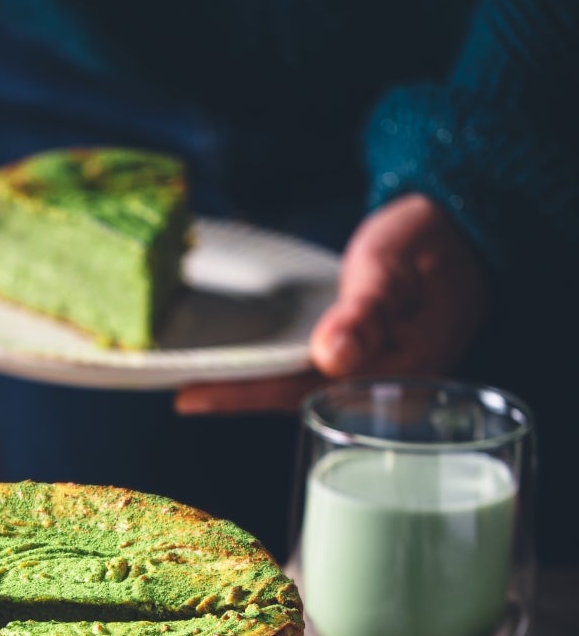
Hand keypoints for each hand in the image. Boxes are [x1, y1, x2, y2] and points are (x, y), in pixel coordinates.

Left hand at [174, 194, 491, 413]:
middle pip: (291, 401)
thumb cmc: (427, 244)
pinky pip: (302, 372)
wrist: (461, 233)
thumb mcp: (394, 269)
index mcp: (394, 378)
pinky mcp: (356, 363)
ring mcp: (367, 379)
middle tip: (175, 393)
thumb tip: (332, 356)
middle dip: (235, 397)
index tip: (189, 396)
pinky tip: (233, 366)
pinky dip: (266, 368)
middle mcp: (377, 391)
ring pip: (293, 389)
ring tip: (189, 383)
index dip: (243, 396)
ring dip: (244, 385)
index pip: (303, 395)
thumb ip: (366, 313)